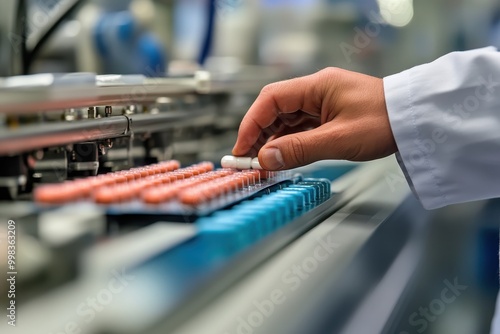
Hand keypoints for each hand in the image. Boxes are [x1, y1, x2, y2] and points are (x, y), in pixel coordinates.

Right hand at [232, 67, 397, 169]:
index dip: (251, 123)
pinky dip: (289, 142)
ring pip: (287, 119)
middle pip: (275, 109)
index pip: (271, 99)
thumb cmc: (385, 123)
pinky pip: (301, 127)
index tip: (241, 148)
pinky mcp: (330, 115)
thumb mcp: (340, 139)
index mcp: (317, 86)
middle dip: (259, 134)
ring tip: (263, 162)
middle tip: (249, 160)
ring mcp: (323, 102)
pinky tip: (283, 156)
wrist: (416, 121)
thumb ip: (300, 149)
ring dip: (273, 140)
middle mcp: (316, 91)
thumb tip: (266, 159)